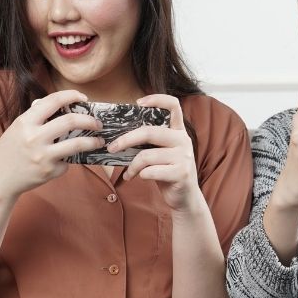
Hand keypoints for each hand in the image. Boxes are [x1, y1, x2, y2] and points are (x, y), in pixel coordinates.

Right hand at [0, 90, 104, 199]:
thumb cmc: (9, 151)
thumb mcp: (17, 128)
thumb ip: (36, 116)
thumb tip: (59, 103)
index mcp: (25, 122)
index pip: (53, 100)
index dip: (72, 95)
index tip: (83, 98)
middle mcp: (34, 137)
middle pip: (71, 121)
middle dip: (89, 120)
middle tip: (98, 123)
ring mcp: (42, 155)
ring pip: (77, 144)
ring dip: (93, 142)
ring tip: (100, 141)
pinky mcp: (49, 171)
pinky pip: (67, 162)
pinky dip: (68, 161)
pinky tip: (63, 162)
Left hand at [107, 94, 201, 212]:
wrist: (185, 197)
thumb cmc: (167, 171)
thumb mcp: (162, 152)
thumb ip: (150, 141)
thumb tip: (119, 135)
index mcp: (178, 131)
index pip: (173, 105)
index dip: (156, 99)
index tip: (138, 103)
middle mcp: (183, 140)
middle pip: (149, 132)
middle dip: (126, 140)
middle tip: (112, 148)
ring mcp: (184, 157)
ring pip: (147, 155)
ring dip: (132, 165)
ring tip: (128, 172)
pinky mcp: (181, 173)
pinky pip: (150, 171)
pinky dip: (139, 175)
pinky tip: (136, 178)